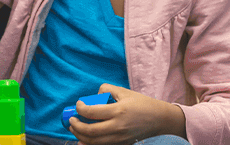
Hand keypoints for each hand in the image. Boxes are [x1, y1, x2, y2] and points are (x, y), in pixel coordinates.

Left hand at [68, 84, 185, 144]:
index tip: (78, 105)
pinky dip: (90, 144)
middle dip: (76, 126)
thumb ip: (106, 90)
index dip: (80, 108)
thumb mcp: (124, 92)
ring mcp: (119, 138)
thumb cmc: (141, 103)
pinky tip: (82, 140)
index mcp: (118, 110)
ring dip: (80, 136)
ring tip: (74, 129)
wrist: (159, 119)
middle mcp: (118, 126)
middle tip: (71, 120)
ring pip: (94, 141)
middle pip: (90, 130)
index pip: (92, 112)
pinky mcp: (121, 144)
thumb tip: (93, 96)